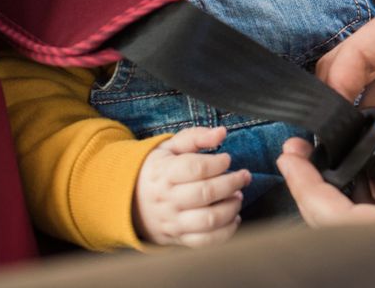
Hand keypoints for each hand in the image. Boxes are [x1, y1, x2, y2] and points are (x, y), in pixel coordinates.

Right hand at [133, 126, 251, 247]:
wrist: (130, 201)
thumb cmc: (158, 170)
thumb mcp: (170, 148)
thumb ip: (196, 137)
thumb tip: (221, 133)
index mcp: (163, 173)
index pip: (195, 168)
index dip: (218, 163)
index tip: (226, 159)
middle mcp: (167, 199)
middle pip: (206, 193)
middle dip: (232, 183)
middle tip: (243, 176)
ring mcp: (173, 221)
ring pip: (209, 220)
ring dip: (231, 207)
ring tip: (237, 196)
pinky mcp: (179, 238)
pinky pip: (206, 241)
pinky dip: (226, 231)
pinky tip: (233, 217)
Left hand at [278, 107, 374, 258]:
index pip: (340, 220)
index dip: (308, 187)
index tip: (291, 155)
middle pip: (340, 233)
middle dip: (313, 192)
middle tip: (300, 155)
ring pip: (360, 236)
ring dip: (336, 203)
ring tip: (327, 164)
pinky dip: (366, 212)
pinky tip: (368, 185)